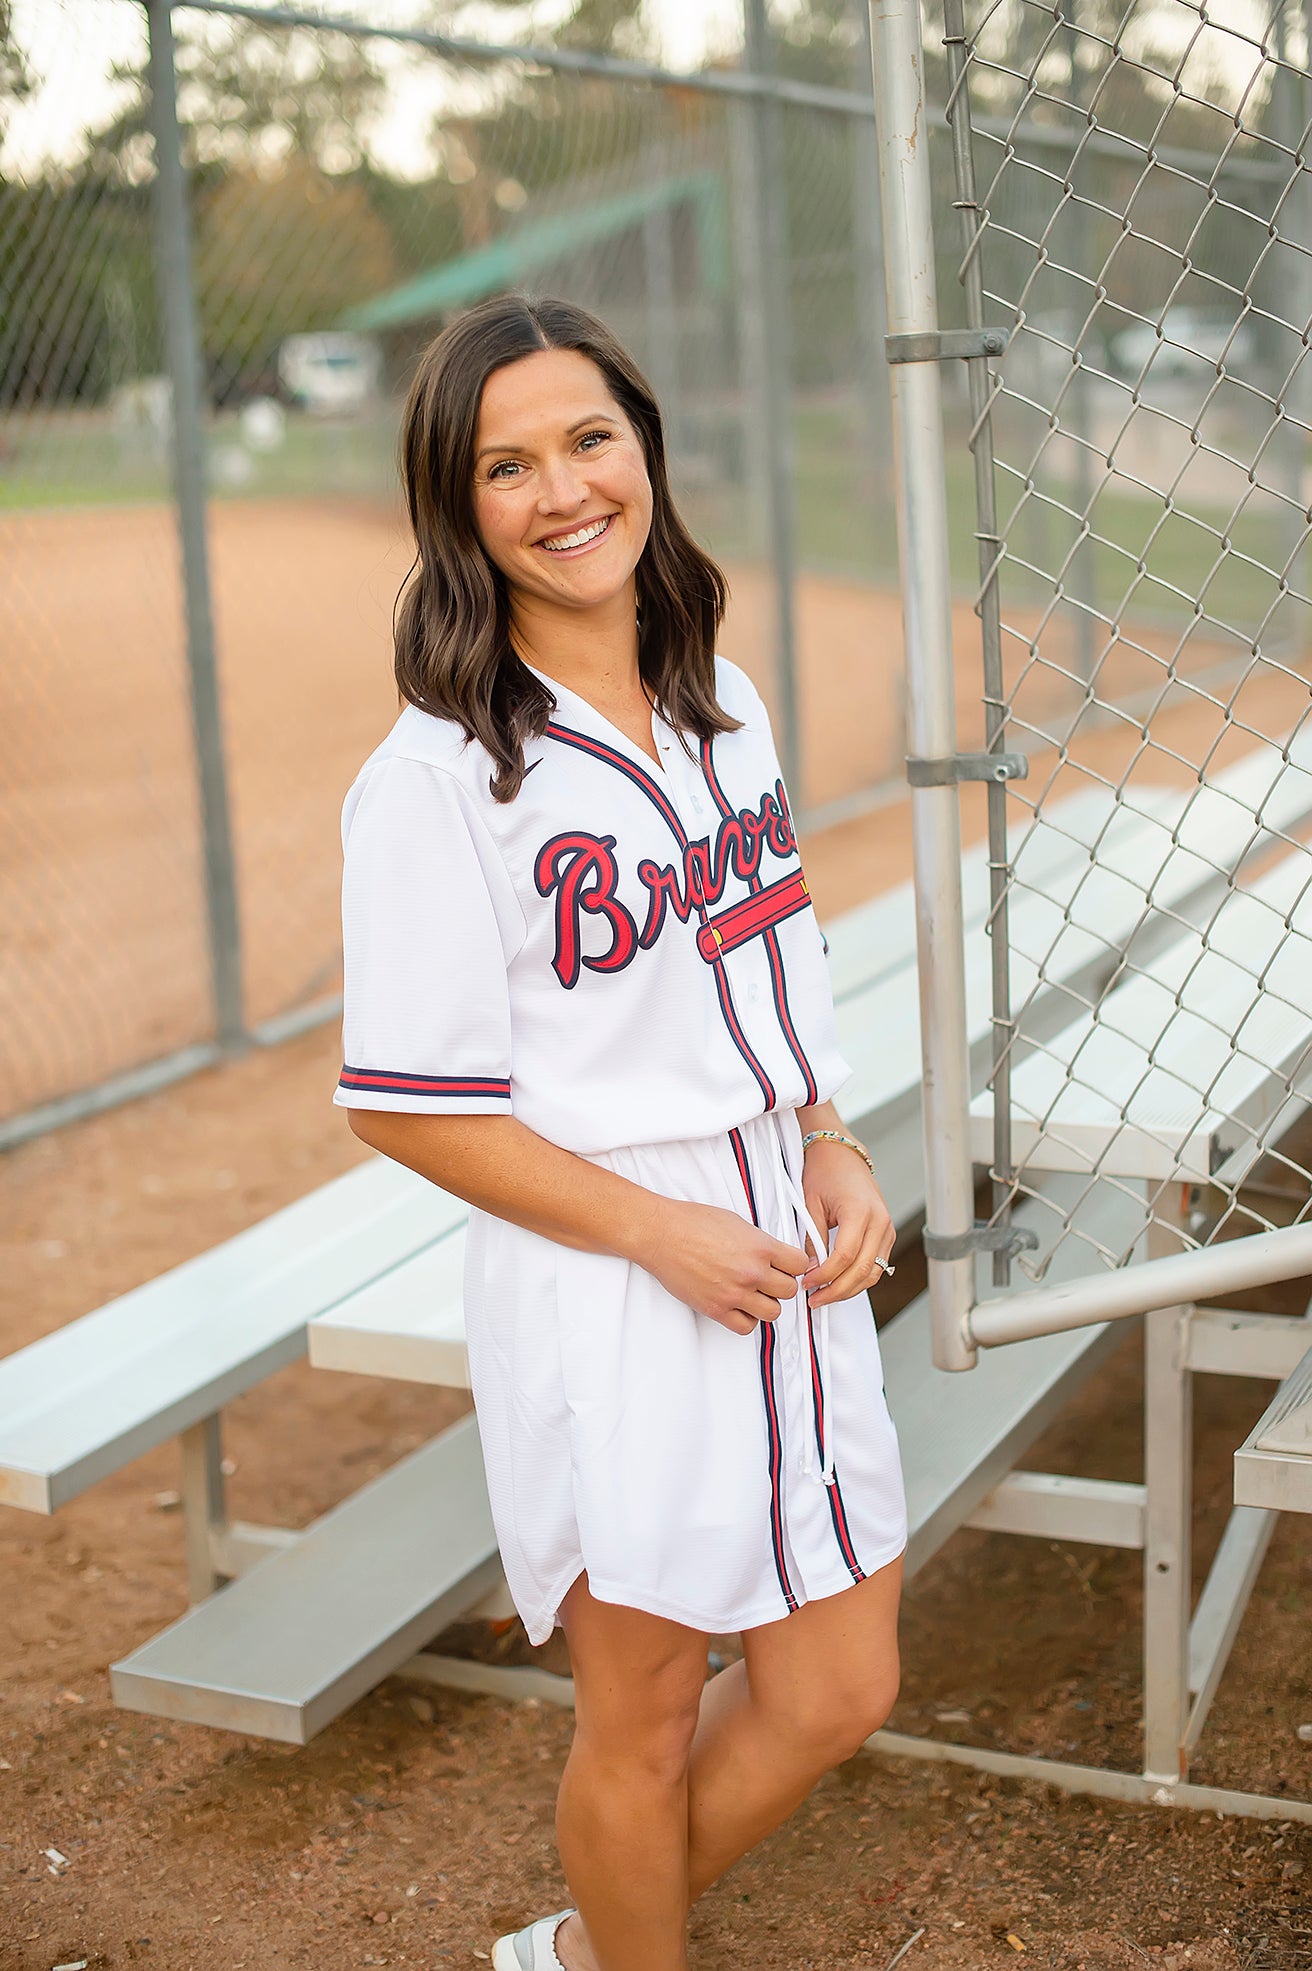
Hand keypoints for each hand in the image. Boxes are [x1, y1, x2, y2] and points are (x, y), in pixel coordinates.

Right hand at [635, 1199, 809, 1336]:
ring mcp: (734, 1293)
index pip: (800, 1264)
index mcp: (760, 1247)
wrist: (661, 1234)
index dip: (796, 1266)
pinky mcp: (716, 1309)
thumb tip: (774, 1254)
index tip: (789, 1267)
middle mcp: (751, 1272)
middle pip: (789, 1291)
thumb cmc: (692, 1223)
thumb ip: (760, 1242)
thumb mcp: (737, 1222)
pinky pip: (746, 1327)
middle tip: (770, 1280)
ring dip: (766, 1304)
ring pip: (772, 1313)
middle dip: (781, 1285)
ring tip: (754, 1294)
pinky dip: (746, 1319)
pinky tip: (739, 1306)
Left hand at [800, 1138, 895, 1308]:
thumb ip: (813, 1239)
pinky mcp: (886, 1234)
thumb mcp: (811, 1204)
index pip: (845, 1256)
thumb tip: (810, 1269)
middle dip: (837, 1290)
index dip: (825, 1275)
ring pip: (873, 1273)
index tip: (807, 1283)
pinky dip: (859, 1279)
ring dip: (849, 1289)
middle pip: (862, 1270)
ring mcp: (887, 1229)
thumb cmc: (825, 1172)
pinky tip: (839, 1284)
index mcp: (859, 1211)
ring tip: (824, 1296)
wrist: (842, 1154)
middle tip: (815, 1299)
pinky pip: (877, 1265)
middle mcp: (879, 1221)